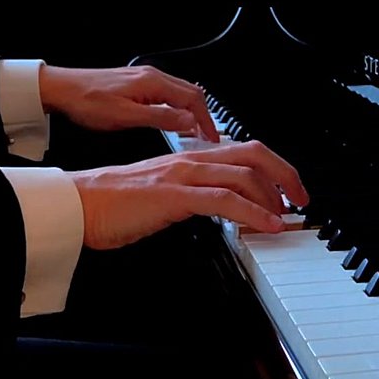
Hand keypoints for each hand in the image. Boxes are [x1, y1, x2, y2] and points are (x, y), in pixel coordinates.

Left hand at [39, 65, 219, 141]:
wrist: (60, 88)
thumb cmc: (86, 101)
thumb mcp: (126, 116)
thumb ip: (161, 118)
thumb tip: (188, 121)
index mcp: (153, 83)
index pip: (194, 100)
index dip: (206, 121)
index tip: (212, 138)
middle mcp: (152, 77)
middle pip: (192, 94)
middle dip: (204, 116)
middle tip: (208, 137)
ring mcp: (145, 78)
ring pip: (181, 94)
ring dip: (191, 112)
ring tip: (194, 132)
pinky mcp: (137, 83)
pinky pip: (167, 94)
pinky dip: (178, 108)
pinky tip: (174, 121)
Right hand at [70, 141, 307, 249]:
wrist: (77, 204)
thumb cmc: (115, 202)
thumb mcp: (167, 193)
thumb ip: (197, 194)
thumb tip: (227, 207)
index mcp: (191, 156)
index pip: (245, 151)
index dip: (275, 167)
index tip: (291, 190)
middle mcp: (191, 158)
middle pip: (255, 154)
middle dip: (287, 175)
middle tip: (302, 199)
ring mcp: (183, 174)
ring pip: (244, 175)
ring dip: (274, 198)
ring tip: (286, 217)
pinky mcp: (174, 195)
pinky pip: (225, 200)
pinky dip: (254, 213)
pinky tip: (268, 226)